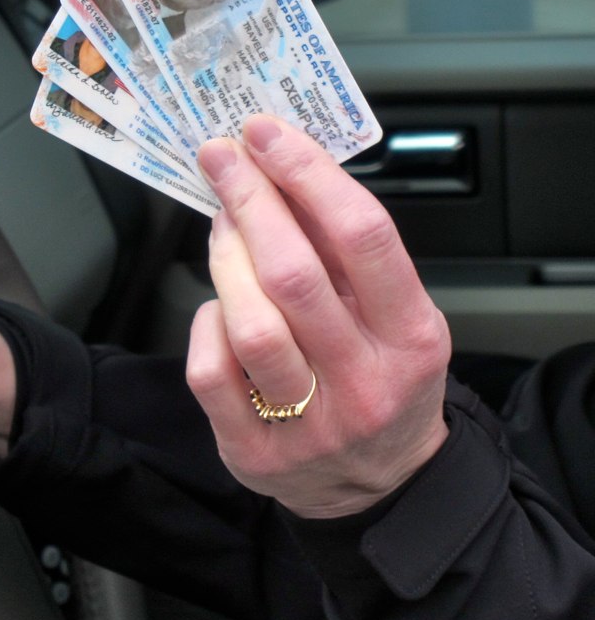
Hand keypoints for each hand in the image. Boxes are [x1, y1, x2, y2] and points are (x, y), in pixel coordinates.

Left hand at [187, 116, 450, 518]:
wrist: (378, 485)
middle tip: (223, 158)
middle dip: (251, 201)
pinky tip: (220, 306)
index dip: (309, 174)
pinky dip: (207, 322)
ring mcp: (309, 423)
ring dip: (225, 258)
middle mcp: (364, 382)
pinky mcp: (254, 450)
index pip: (363, 237)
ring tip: (222, 225)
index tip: (269, 134)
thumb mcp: (396, 318)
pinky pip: (211, 369)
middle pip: (295, 274)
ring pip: (251, 323)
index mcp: (411, 337)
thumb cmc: (382, 381)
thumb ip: (350, 256)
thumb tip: (288, 171)